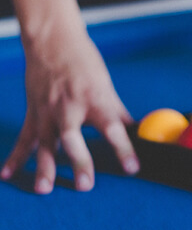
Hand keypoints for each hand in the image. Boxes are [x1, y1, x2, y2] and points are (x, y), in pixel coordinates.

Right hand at [0, 24, 138, 193]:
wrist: (52, 40)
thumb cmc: (84, 63)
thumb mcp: (106, 87)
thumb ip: (119, 113)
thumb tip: (140, 132)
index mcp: (94, 99)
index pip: (112, 128)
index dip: (123, 148)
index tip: (132, 168)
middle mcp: (69, 107)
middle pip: (73, 138)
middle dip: (79, 162)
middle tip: (85, 185)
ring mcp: (47, 111)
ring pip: (45, 142)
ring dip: (44, 167)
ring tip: (45, 189)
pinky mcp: (33, 112)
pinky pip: (24, 138)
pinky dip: (15, 157)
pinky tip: (8, 175)